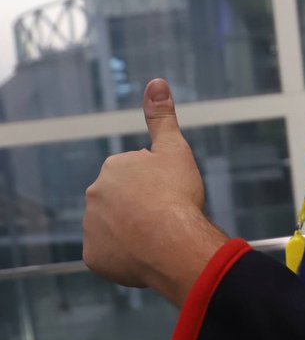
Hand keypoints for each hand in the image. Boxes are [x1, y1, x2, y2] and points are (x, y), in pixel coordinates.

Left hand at [83, 79, 228, 304]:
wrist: (173, 243)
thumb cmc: (176, 196)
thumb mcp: (174, 149)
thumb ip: (161, 117)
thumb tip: (156, 82)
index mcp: (113, 168)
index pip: (135, 175)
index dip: (156, 185)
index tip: (169, 194)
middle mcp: (95, 195)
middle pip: (121, 201)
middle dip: (140, 208)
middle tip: (165, 216)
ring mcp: (92, 227)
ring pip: (114, 228)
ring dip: (131, 232)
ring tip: (156, 238)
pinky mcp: (94, 256)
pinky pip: (109, 254)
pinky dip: (123, 256)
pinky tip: (144, 255)